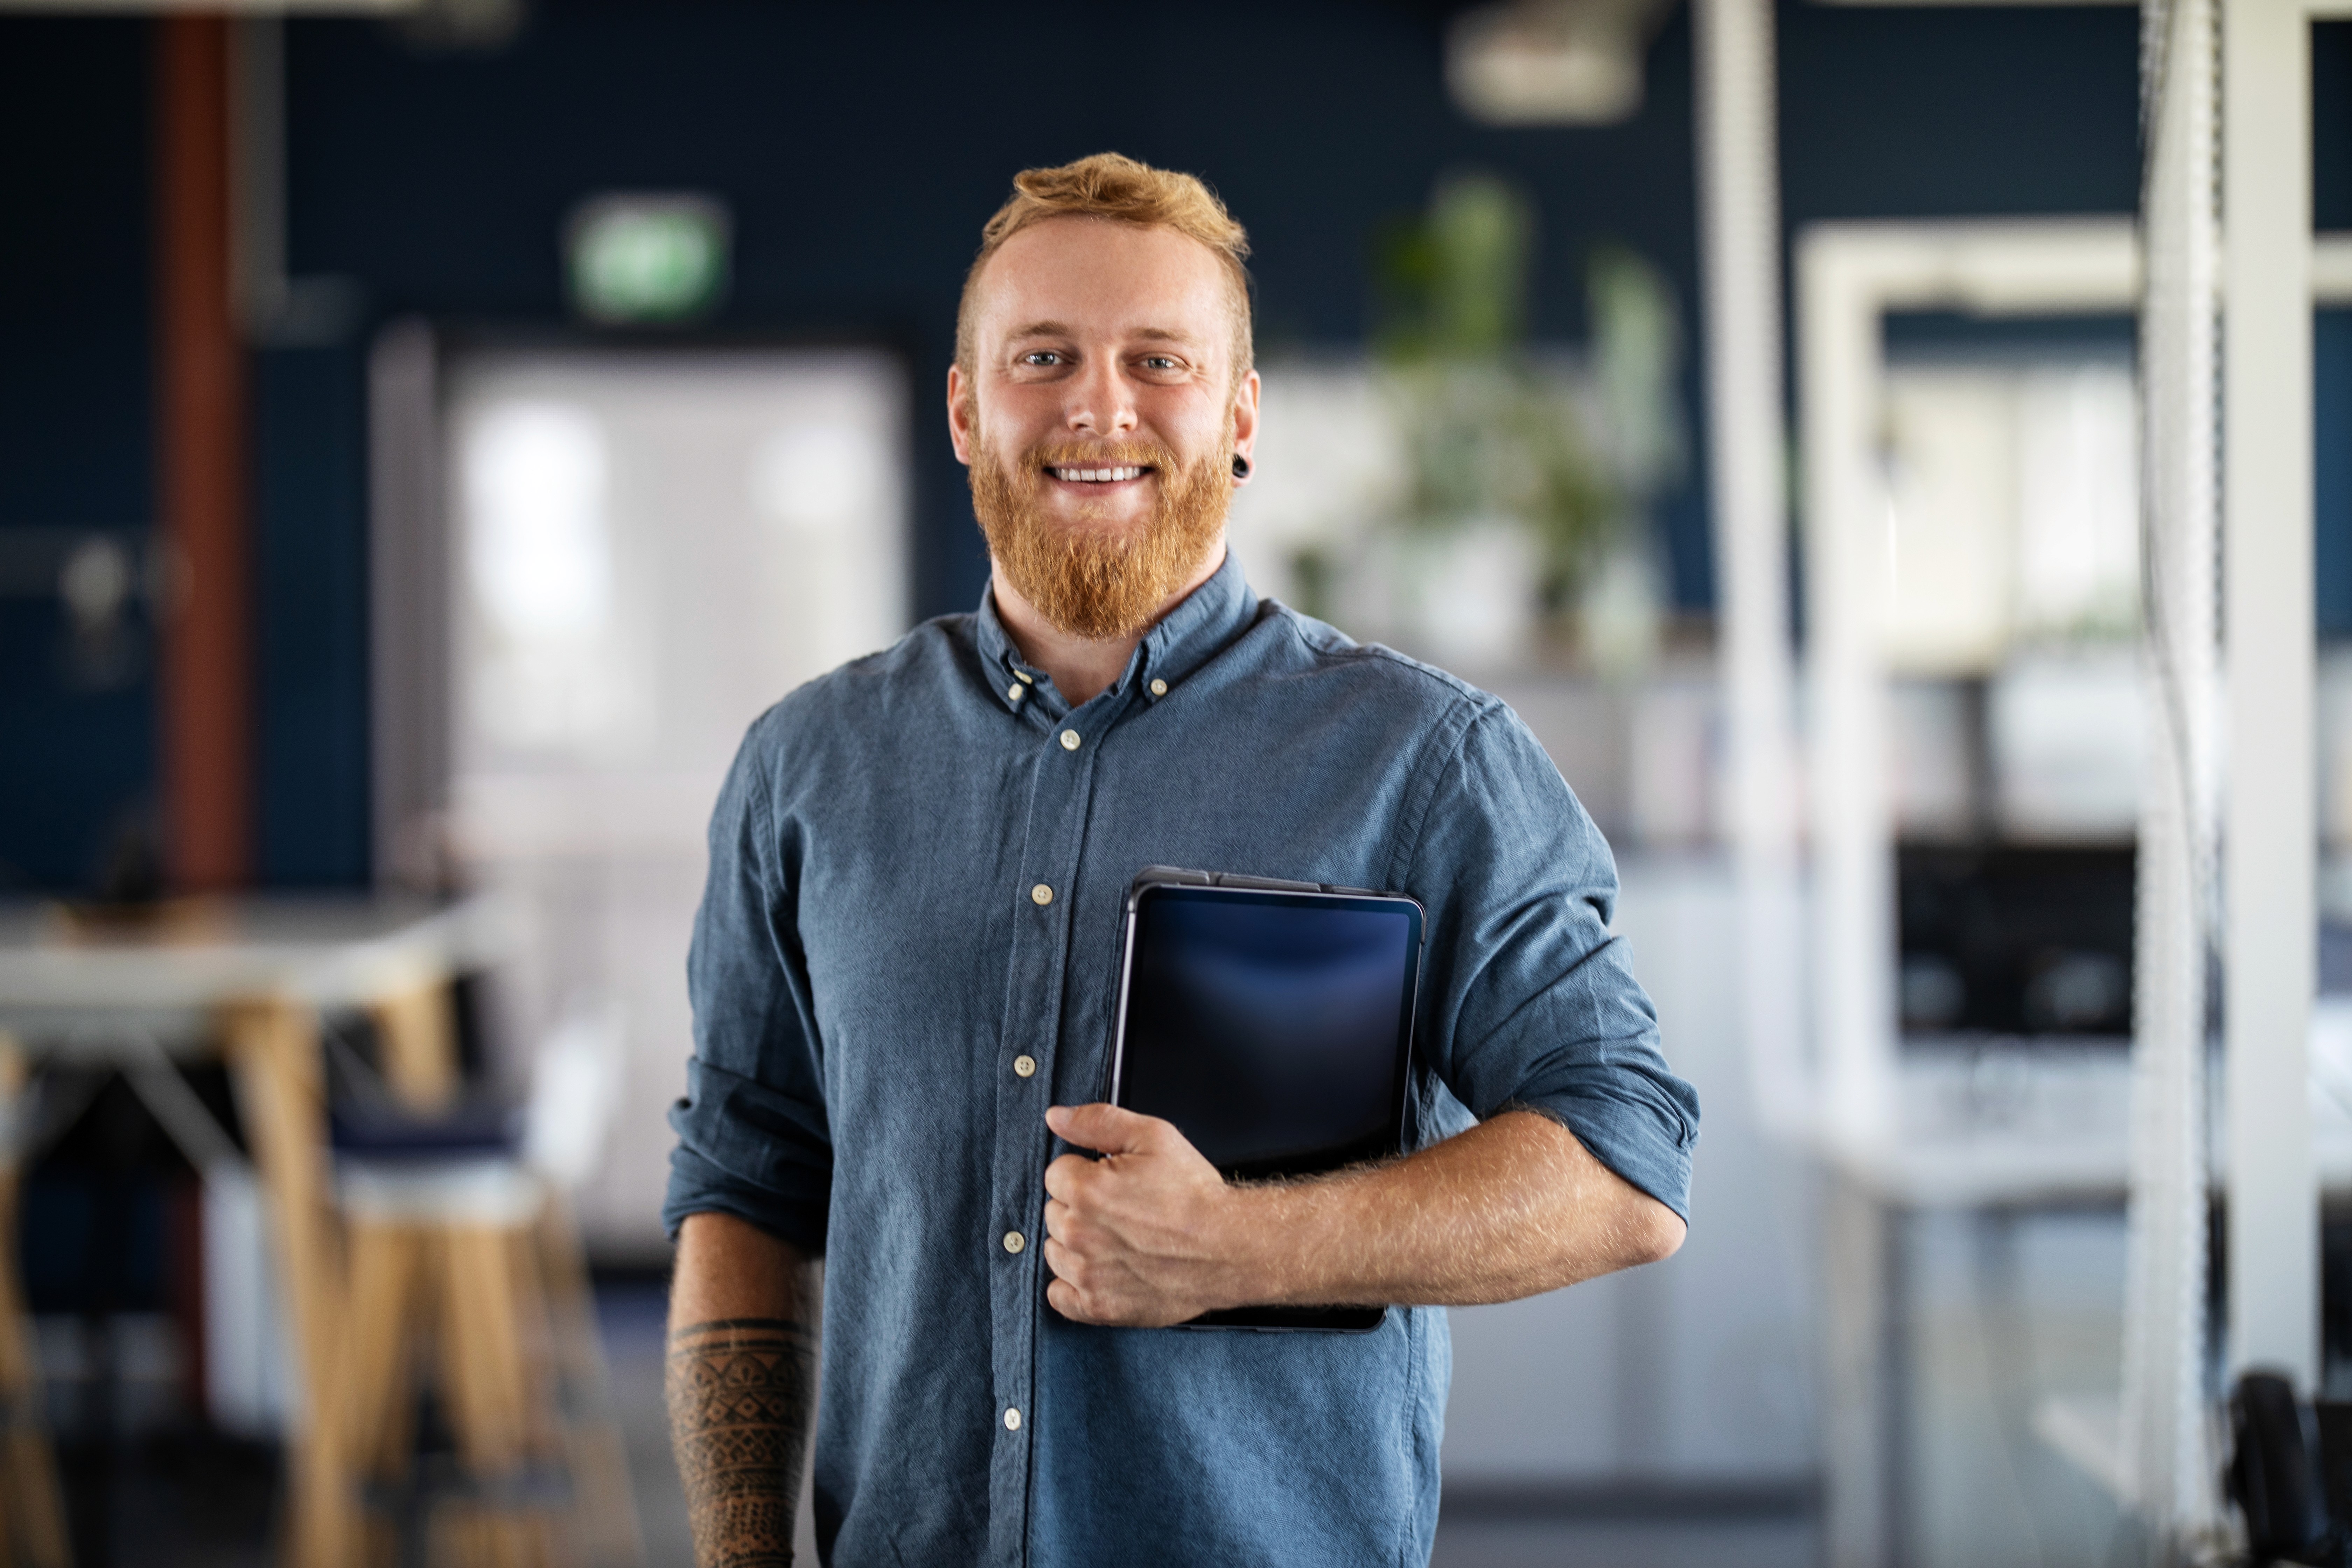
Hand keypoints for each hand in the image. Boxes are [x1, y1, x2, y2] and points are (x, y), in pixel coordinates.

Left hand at [1040, 1103, 1246, 1325]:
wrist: (1229, 1247)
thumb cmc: (1195, 1195)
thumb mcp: (1154, 1137)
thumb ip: (1098, 1121)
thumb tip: (1056, 1117)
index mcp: (1087, 1190)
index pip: (1056, 1175)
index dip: (1085, 1173)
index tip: (1111, 1181)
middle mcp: (1080, 1234)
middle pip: (1054, 1212)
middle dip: (1080, 1207)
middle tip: (1120, 1210)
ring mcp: (1087, 1274)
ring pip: (1055, 1251)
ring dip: (1076, 1244)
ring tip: (1116, 1239)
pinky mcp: (1099, 1306)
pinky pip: (1058, 1295)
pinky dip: (1072, 1285)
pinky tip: (1099, 1271)